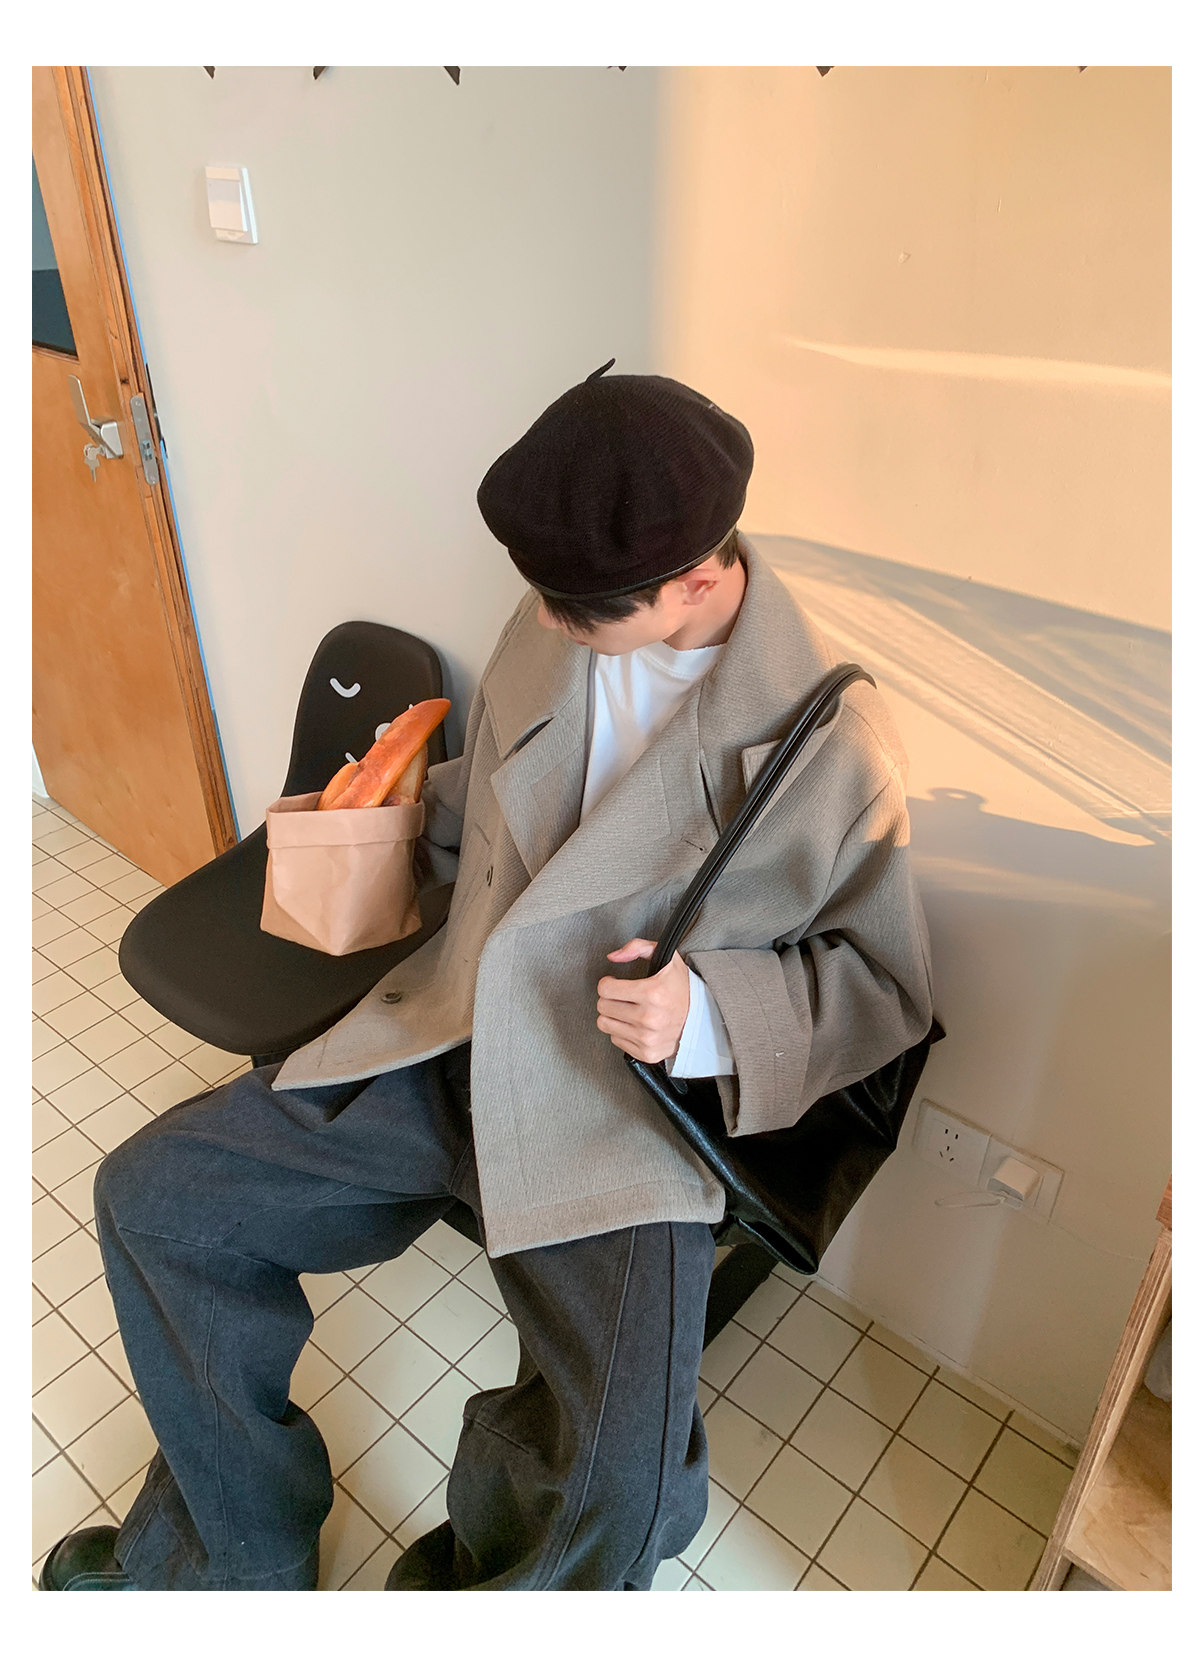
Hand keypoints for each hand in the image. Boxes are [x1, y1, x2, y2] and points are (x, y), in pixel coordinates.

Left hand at [596, 939, 689, 1064]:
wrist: (702, 1017)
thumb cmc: (682, 987)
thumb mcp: (666, 957)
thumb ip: (637, 947)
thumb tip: (613, 956)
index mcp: (652, 993)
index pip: (605, 989)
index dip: (607, 983)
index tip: (614, 983)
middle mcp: (649, 1018)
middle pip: (603, 1007)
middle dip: (609, 999)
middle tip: (621, 997)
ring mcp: (648, 1038)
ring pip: (605, 1024)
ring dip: (612, 1015)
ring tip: (626, 1010)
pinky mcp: (647, 1053)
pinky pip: (615, 1040)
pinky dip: (621, 1031)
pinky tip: (633, 1024)